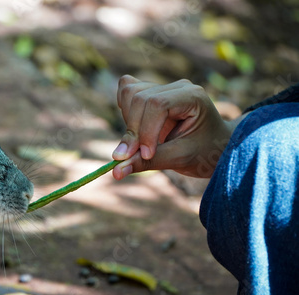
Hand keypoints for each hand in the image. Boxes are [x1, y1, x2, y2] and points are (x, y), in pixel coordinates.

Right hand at [112, 75, 232, 178]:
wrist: (215, 148)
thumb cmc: (204, 154)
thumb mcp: (179, 160)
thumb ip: (147, 163)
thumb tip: (115, 171)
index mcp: (192, 96)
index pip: (157, 104)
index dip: (145, 130)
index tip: (145, 155)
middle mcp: (178, 86)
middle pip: (139, 99)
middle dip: (133, 130)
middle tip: (134, 156)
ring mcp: (164, 87)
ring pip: (129, 93)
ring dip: (128, 121)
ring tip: (141, 142)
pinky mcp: (152, 91)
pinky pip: (127, 92)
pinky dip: (125, 110)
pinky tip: (137, 128)